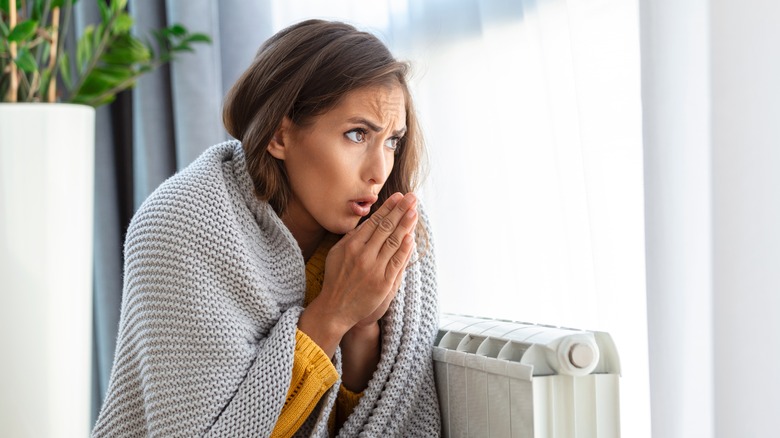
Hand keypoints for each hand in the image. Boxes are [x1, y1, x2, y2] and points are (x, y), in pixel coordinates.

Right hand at [320, 192, 417, 329]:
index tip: (398, 197)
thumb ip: (351, 238)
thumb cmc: (336, 279)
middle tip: (412, 197)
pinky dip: (405, 249)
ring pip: (393, 242)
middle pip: (386, 228)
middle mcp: (363, 255)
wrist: (336, 308)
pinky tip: (411, 237)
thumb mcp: (336, 254)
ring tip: (414, 211)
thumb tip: (365, 223)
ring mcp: (374, 269)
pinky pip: (397, 262)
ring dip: (405, 225)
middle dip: (400, 210)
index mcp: (351, 245)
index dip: (388, 208)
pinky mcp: (383, 283)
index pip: (374, 222)